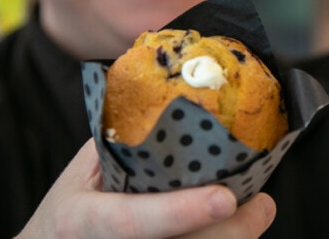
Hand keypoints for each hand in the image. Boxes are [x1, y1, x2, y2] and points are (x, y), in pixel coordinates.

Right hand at [17, 140, 275, 238]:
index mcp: (83, 220)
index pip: (133, 221)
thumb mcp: (82, 174)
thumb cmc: (66, 214)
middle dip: (230, 233)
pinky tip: (233, 228)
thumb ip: (123, 144)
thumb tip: (177, 103)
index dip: (180, 211)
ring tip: (257, 213)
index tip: (225, 198)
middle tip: (262, 205)